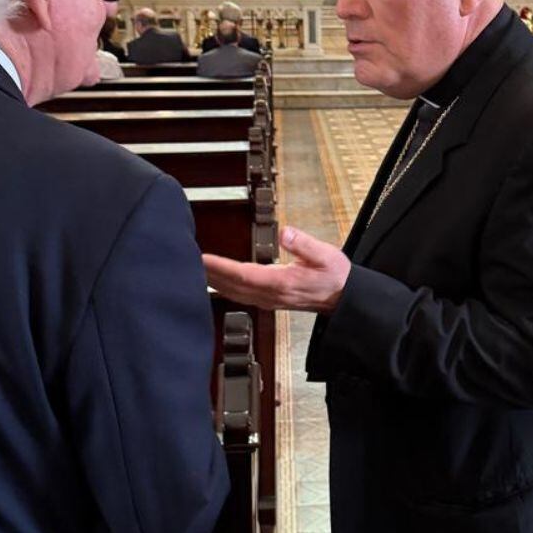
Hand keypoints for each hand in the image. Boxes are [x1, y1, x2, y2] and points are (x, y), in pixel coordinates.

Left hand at [202, 226, 350, 312]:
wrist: (343, 298)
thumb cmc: (335, 277)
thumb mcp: (326, 255)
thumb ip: (304, 244)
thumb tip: (286, 232)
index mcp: (282, 283)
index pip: (244, 275)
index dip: (222, 267)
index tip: (204, 258)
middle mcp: (272, 295)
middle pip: (232, 286)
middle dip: (210, 274)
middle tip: (189, 261)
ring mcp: (269, 300)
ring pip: (234, 293)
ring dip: (214, 282)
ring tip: (196, 269)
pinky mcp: (269, 300)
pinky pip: (241, 295)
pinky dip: (224, 287)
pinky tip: (216, 281)